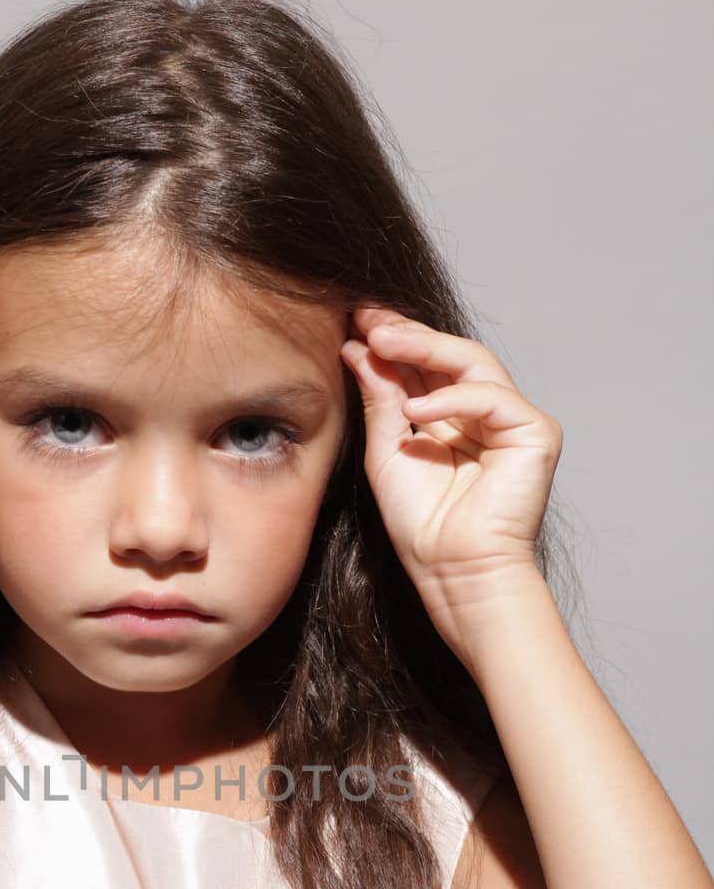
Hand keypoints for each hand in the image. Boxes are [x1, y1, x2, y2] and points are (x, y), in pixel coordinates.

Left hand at [341, 306, 561, 659]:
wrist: (455, 573)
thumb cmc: (422, 527)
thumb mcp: (387, 453)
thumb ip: (379, 401)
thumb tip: (359, 348)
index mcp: (452, 419)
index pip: (424, 367)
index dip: (392, 340)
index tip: (353, 320)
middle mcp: (484, 414)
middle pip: (448, 356)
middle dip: (405, 333)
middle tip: (366, 315)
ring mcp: (513, 421)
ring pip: (472, 363)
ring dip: (424, 348)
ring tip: (381, 340)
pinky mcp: (535, 433)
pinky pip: (491, 398)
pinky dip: (453, 400)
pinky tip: (415, 412)